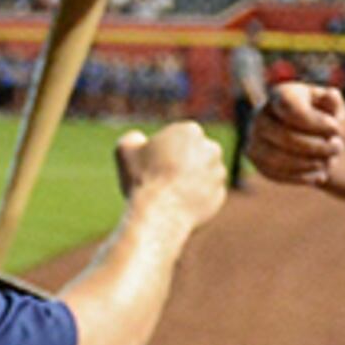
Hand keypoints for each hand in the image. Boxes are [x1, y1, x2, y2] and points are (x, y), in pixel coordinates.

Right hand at [113, 123, 229, 231]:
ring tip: (168, 193)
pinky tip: (177, 204)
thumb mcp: (124, 151)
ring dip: (189, 179)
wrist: (159, 214)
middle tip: (160, 178)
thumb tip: (138, 139)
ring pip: (202, 173)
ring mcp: (218, 173)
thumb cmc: (141, 179)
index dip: (162, 150)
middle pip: (193, 153)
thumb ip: (132, 139)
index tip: (151, 163)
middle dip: (181, 162)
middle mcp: (211, 148)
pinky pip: (206, 194)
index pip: (177, 137)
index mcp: (190, 130)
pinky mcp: (220, 195)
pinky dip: (194, 198)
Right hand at [246, 80, 344, 189]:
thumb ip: (332, 100)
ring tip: (330, 162)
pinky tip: (321, 176)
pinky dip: (302, 177)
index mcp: (278, 96)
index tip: (336, 127)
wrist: (297, 129)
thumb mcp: (327, 103)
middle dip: (318, 146)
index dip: (315, 121)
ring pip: (278, 159)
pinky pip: (277, 174)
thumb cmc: (317, 113)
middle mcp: (260, 117)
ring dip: (310, 163)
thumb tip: (331, 97)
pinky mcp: (257, 162)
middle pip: (285, 137)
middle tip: (339, 147)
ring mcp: (254, 141)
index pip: (288, 107)